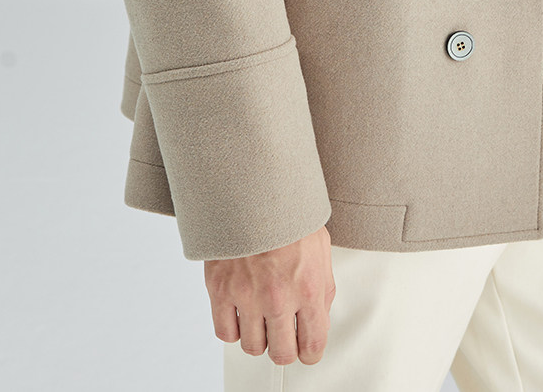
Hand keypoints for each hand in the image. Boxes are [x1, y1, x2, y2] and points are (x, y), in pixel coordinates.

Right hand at [204, 224, 335, 364]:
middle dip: (284, 347)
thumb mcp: (320, 249)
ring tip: (261, 317)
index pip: (312, 346)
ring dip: (258, 336)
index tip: (306, 347)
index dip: (310, 351)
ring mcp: (247, 295)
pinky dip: (233, 327)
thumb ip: (321, 288)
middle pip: (281, 354)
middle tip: (283, 334)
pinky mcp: (220, 289)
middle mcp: (278, 297)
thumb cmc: (287, 213)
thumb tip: (318, 316)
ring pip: (252, 347)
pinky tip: (241, 311)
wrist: (253, 188)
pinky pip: (225, 332)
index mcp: (308, 287)